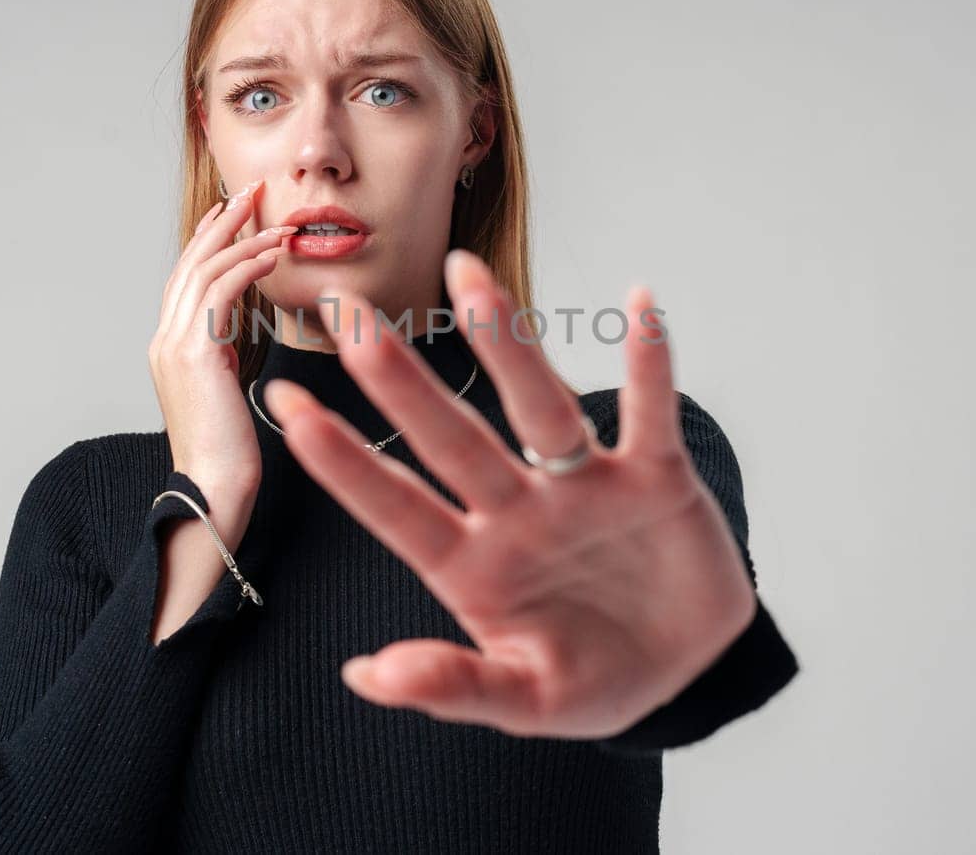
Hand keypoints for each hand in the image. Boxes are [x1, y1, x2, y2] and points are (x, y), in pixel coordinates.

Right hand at [149, 178, 294, 545]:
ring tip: (274, 216)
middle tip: (253, 191)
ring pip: (204, 269)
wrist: (213, 493)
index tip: (234, 212)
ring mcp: (175, 346)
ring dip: (243, 237)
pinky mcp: (197, 355)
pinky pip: (222, 292)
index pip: (186, 277)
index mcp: (169, 348)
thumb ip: (218, 359)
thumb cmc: (227, 455)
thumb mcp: (220, 394)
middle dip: (223, 221)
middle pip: (191, 261)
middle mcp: (165, 340)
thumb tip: (231, 338)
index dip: (209, 239)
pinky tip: (275, 252)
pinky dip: (249, 265)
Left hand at [261, 249, 756, 739]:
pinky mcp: (655, 478)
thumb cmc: (595, 680)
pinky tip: (641, 305)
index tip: (286, 408)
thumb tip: (366, 676)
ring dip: (506, 343)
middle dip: (399, 381)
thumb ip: (454, 686)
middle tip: (349, 315)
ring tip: (468, 274)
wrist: (689, 670)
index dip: (343, 462)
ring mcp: (586, 488)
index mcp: (475, 567)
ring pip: (540, 406)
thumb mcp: (526, 702)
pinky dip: (652, 363)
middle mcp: (520, 512)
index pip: (396, 505)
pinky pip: (651, 412)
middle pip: (451, 437)